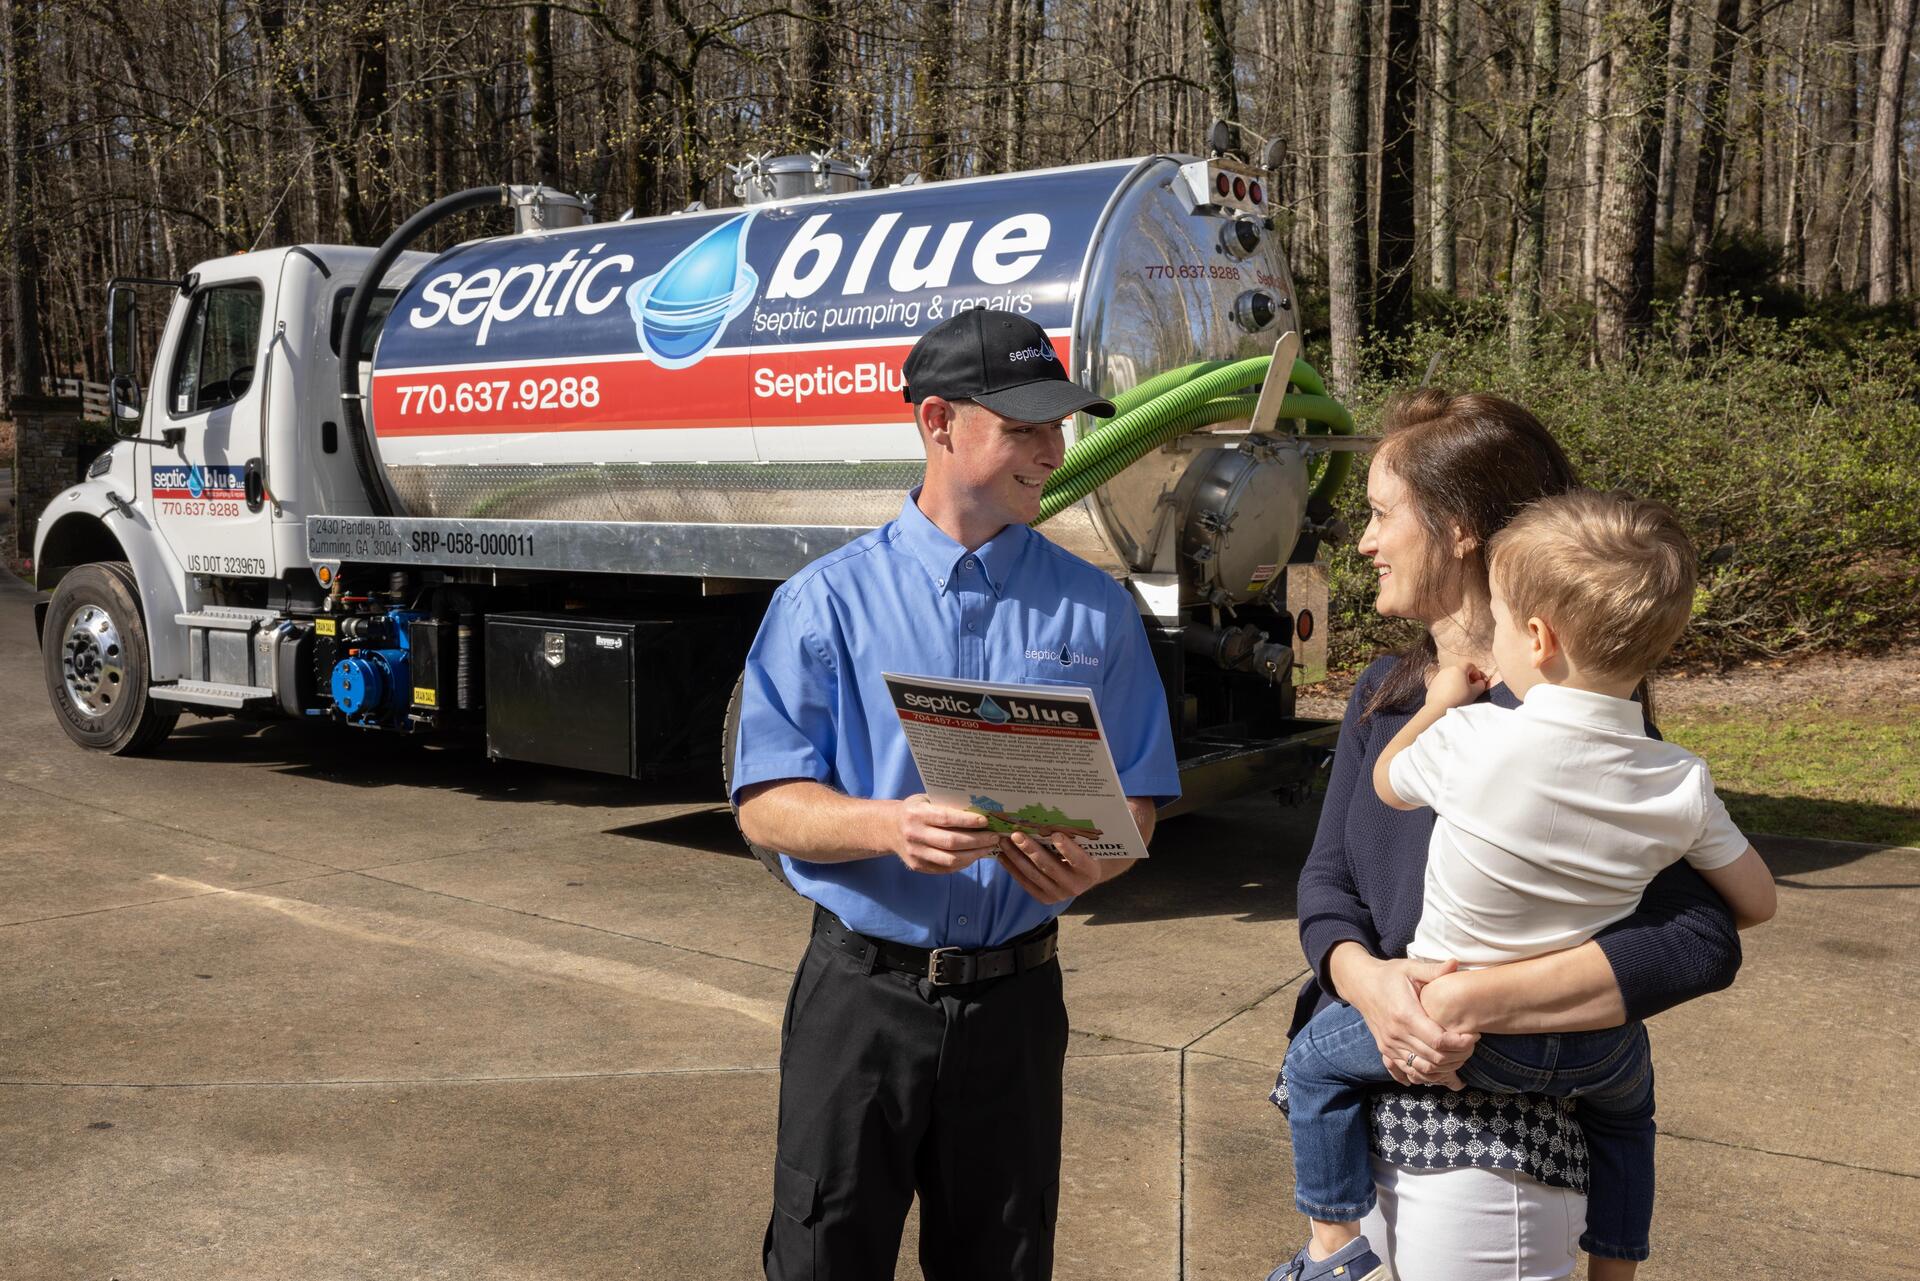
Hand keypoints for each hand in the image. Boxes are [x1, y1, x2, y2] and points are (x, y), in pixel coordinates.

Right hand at [891, 794, 1000, 873]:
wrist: (889, 828)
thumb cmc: (915, 810)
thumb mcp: (926, 800)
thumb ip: (947, 804)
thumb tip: (980, 808)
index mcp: (916, 814)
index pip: (946, 818)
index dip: (968, 821)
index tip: (986, 821)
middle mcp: (914, 834)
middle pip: (951, 842)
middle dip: (977, 841)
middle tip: (994, 837)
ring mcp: (915, 853)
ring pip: (950, 859)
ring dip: (974, 855)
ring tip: (988, 848)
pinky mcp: (918, 866)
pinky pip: (946, 868)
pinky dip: (963, 863)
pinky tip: (974, 855)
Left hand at [995, 830, 1113, 903]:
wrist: (1083, 877)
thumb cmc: (1083, 853)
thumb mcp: (1084, 846)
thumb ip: (1073, 837)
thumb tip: (1050, 818)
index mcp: (1090, 872)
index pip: (1079, 860)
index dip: (1067, 848)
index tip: (1055, 834)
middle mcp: (1075, 886)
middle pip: (1050, 866)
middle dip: (1031, 850)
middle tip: (1016, 834)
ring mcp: (1059, 895)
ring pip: (1034, 874)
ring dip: (1016, 857)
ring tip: (1004, 842)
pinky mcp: (1045, 898)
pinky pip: (1026, 882)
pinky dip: (1013, 869)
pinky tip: (1003, 856)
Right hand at [1331, 945, 1478, 1085]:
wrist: (1360, 984)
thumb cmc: (1389, 975)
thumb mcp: (1410, 968)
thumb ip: (1434, 970)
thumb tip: (1456, 963)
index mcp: (1406, 1015)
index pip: (1439, 1041)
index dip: (1460, 1043)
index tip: (1473, 1035)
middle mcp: (1396, 1035)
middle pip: (1434, 1059)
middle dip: (1458, 1056)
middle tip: (1470, 1045)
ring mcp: (1390, 1045)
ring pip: (1422, 1070)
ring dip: (1444, 1069)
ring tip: (1458, 1056)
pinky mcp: (1386, 1051)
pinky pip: (1406, 1072)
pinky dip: (1424, 1076)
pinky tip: (1437, 1072)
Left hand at [1425, 663, 1489, 709]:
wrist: (1438, 708)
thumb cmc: (1459, 698)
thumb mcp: (1475, 692)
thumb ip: (1481, 684)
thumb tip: (1480, 682)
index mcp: (1458, 668)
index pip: (1470, 665)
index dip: (1477, 673)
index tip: (1478, 683)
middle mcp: (1447, 669)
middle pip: (1461, 670)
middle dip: (1467, 677)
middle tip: (1471, 687)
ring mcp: (1439, 675)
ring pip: (1452, 676)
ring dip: (1458, 681)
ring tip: (1461, 692)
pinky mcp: (1433, 683)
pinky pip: (1444, 681)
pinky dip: (1449, 686)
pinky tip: (1451, 695)